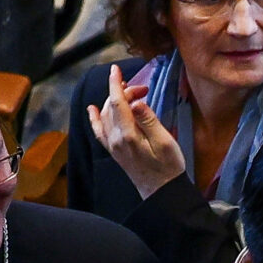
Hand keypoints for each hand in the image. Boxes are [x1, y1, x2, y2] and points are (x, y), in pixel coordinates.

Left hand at [85, 63, 187, 199]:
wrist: (162, 192)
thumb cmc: (169, 168)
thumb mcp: (165, 142)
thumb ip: (149, 121)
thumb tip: (135, 103)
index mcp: (128, 135)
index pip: (117, 103)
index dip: (115, 84)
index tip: (116, 69)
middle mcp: (115, 139)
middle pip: (111, 106)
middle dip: (122, 92)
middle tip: (142, 89)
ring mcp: (112, 145)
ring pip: (105, 115)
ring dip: (114, 101)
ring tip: (129, 95)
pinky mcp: (113, 151)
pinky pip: (98, 130)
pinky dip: (95, 118)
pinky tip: (93, 109)